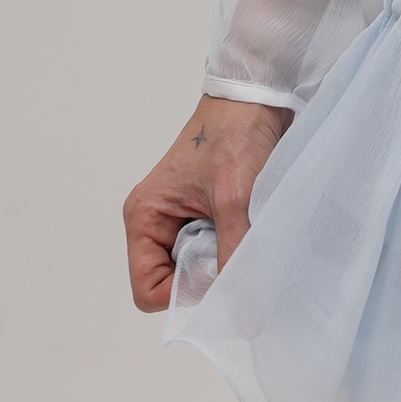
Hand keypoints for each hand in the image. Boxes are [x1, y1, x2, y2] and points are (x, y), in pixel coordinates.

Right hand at [123, 94, 291, 313]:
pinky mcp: (205, 217)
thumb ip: (234, 253)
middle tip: (235, 250)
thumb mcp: (234, 199)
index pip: (147, 290)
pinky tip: (248, 229)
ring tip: (242, 233)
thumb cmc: (234, 135)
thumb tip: (241, 302)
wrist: (256, 99)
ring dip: (222, 263)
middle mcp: (156, 223)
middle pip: (172, 284)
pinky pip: (214, 253)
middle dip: (205, 279)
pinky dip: (233, 250)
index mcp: (144, 217)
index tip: (216, 275)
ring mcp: (180, 222)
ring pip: (196, 271)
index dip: (181, 294)